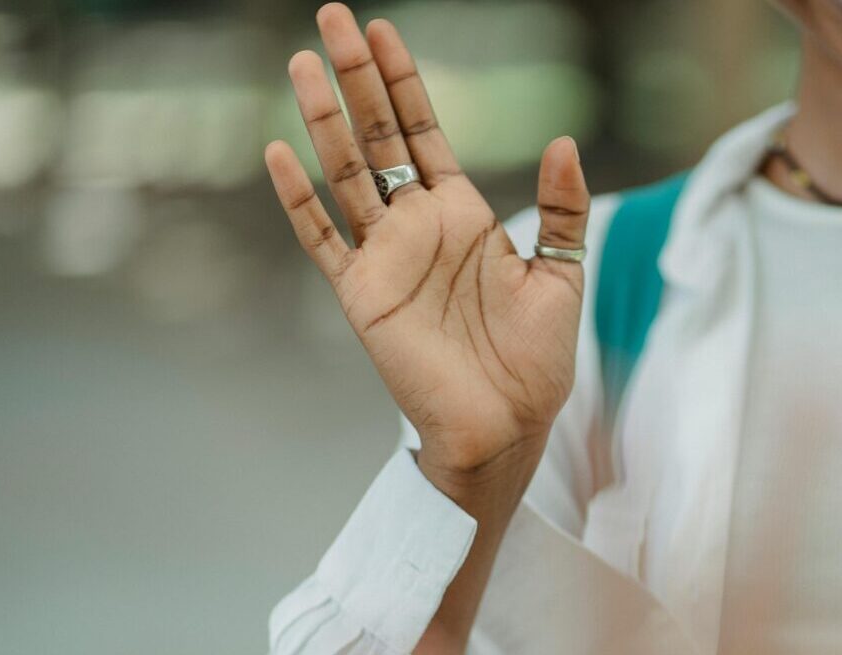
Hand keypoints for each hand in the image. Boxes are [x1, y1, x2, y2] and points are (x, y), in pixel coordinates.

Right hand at [266, 3, 589, 494]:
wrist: (508, 426)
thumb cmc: (535, 362)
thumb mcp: (562, 275)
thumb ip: (562, 209)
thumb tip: (564, 140)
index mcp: (463, 216)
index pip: (424, 132)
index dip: (404, 82)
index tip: (385, 30)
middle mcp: (417, 227)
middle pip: (378, 136)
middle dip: (357, 76)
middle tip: (333, 16)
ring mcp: (385, 257)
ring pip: (344, 172)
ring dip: (323, 118)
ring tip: (301, 61)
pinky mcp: (361, 294)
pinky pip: (321, 238)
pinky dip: (298, 198)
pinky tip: (277, 152)